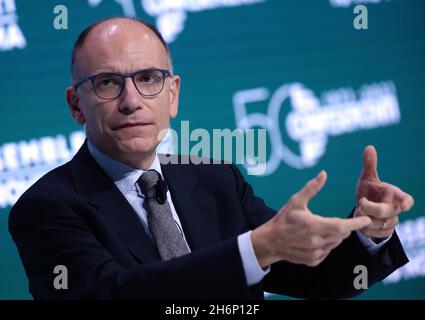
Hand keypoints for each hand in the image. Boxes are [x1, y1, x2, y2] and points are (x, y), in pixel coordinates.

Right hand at [251, 171, 371, 267]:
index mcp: (312, 225)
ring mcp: (314, 253)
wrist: (270, 241)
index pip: (341, 226)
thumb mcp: (295, 201)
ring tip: (322, 228)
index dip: (355, 223)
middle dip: (344, 226)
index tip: (366, 219)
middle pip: (341, 234)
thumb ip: (311, 188)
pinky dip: (327, 244)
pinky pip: (328, 251)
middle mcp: (315, 241)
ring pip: (336, 243)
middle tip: (339, 220)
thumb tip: (323, 174)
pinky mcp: (313, 260)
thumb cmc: (283, 218)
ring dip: (336, 235)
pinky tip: (316, 238)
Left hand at [354, 145, 413, 239]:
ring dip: (365, 218)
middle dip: (371, 208)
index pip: (406, 199)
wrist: (364, 208)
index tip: (404, 205)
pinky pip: (373, 233)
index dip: (406, 202)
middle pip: (385, 212)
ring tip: (360, 211)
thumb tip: (369, 147)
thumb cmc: (369, 191)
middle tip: (361, 202)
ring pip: (378, 224)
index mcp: (394, 194)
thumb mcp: (367, 178)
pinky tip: (362, 221)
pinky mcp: (384, 232)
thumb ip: (369, 165)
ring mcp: (391, 221)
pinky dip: (365, 228)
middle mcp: (396, 209)